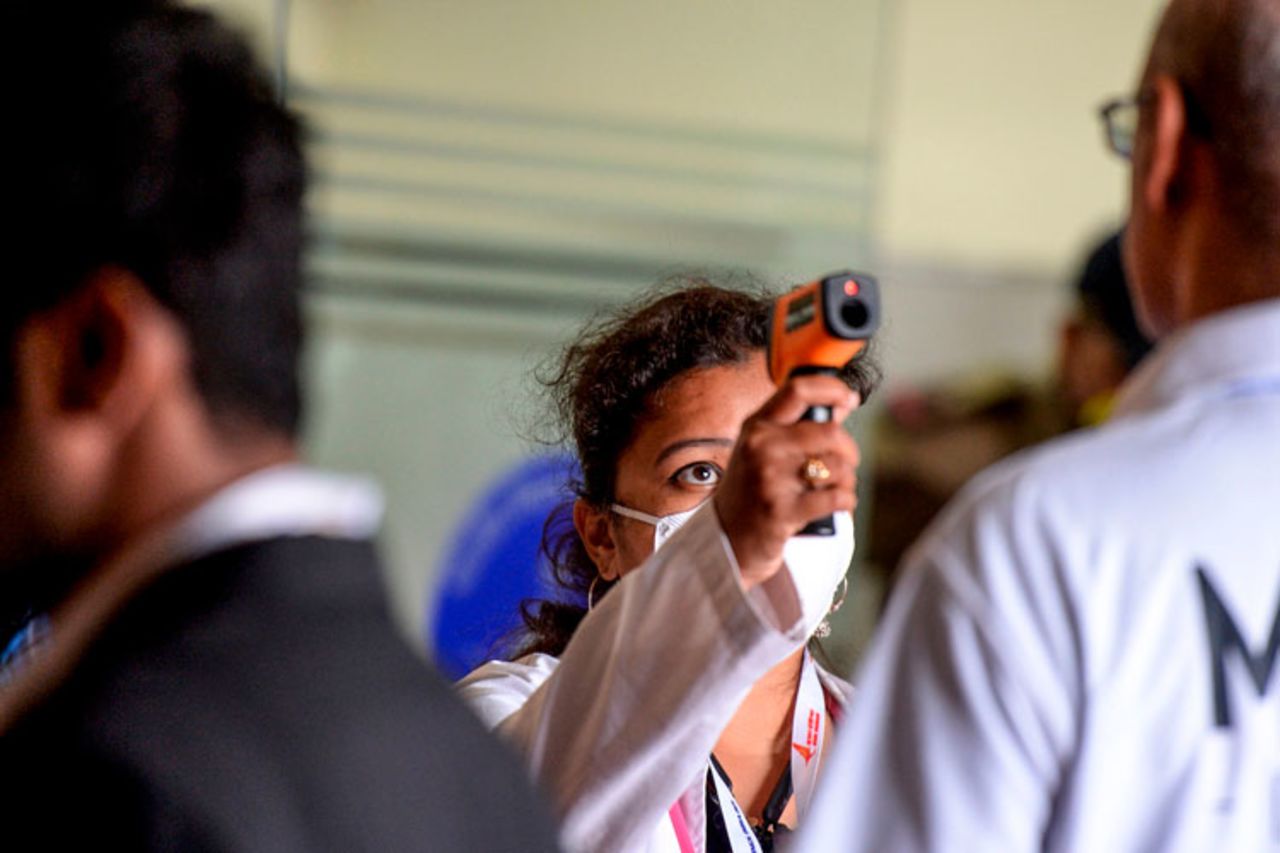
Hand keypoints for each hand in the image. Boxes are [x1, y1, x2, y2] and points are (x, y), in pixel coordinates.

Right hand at [713, 374, 859, 587]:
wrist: (726, 540)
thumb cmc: (750, 492)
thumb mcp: (760, 451)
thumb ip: (795, 428)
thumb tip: (841, 405)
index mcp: (756, 427)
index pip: (798, 390)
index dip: (832, 388)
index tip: (849, 398)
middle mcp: (760, 447)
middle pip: (830, 432)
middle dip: (850, 449)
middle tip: (848, 463)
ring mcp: (769, 479)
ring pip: (837, 467)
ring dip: (848, 480)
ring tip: (835, 489)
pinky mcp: (782, 511)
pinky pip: (836, 497)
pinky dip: (847, 501)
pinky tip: (839, 504)